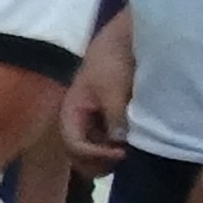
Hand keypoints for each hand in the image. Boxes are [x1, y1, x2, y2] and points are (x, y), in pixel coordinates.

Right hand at [60, 15, 135, 169]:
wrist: (124, 40)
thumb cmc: (112, 60)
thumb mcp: (112, 88)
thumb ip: (114, 117)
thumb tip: (119, 143)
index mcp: (70, 112)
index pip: (73, 144)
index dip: (94, 154)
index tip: (121, 151)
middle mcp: (77, 122)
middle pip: (79, 156)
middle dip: (99, 162)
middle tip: (124, 156)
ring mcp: (92, 124)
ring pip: (93, 154)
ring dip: (108, 158)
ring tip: (130, 150)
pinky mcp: (107, 122)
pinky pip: (106, 145)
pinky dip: (116, 149)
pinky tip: (132, 144)